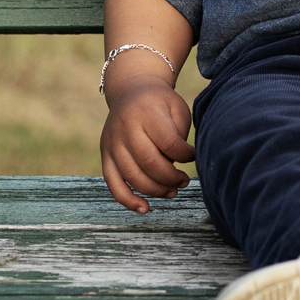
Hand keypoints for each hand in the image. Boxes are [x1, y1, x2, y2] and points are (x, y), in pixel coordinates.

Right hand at [99, 55, 195, 213]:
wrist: (131, 91)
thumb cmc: (160, 103)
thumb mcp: (176, 108)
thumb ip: (179, 134)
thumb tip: (183, 163)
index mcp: (146, 113)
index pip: (168, 143)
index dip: (185, 155)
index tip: (194, 156)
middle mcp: (125, 129)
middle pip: (150, 163)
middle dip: (171, 178)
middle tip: (185, 181)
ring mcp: (112, 144)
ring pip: (133, 177)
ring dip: (156, 190)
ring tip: (172, 191)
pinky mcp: (105, 156)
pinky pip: (113, 184)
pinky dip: (128, 200)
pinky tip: (144, 208)